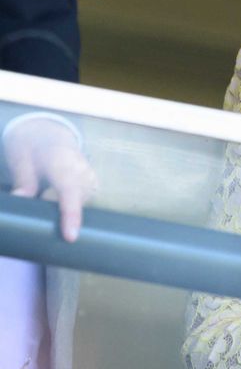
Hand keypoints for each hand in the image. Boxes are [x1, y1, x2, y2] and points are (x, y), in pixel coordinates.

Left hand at [4, 117, 95, 241]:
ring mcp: (89, 173)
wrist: (46, 132)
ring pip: (81, 201)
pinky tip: (56, 195)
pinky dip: (70, 203)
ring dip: (64, 206)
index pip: (70, 191)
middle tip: (43, 206)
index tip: (71, 237)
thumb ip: (24, 181)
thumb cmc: (31, 146)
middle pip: (77, 200)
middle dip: (62, 213)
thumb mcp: (21, 159)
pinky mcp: (92, 180)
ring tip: (47, 194)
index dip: (71, 214)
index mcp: (62, 159)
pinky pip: (83, 199)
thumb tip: (21, 200)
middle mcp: (82, 167)